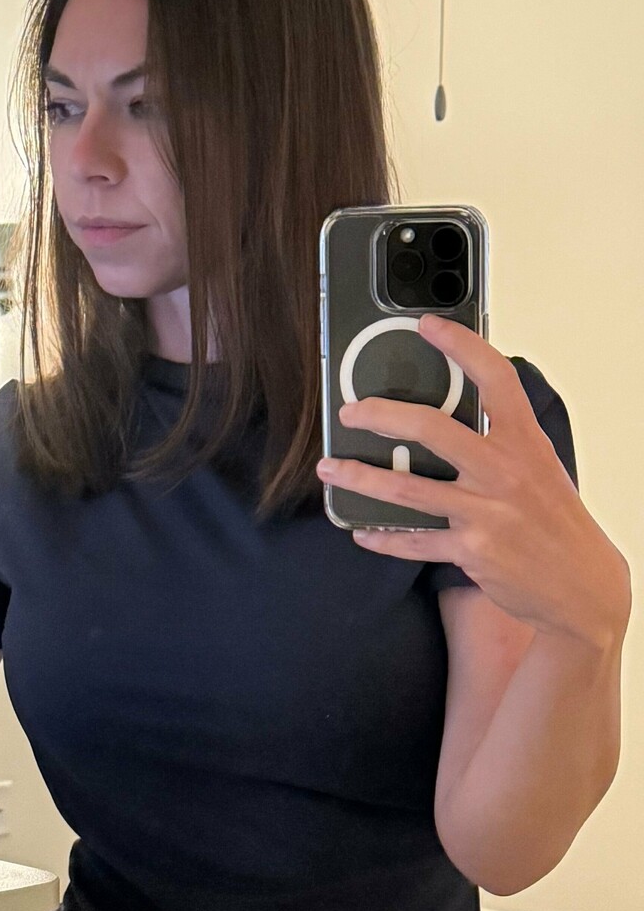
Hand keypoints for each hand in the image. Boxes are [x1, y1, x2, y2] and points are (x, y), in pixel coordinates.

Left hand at [316, 313, 630, 650]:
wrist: (581, 585)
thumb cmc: (554, 520)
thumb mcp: (539, 467)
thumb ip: (501, 440)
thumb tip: (449, 418)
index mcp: (525, 442)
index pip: (495, 379)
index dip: (461, 346)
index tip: (428, 325)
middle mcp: (504, 472)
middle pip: (432, 430)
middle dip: (381, 415)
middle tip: (351, 412)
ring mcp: (485, 513)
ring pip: (406, 489)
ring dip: (359, 477)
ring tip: (330, 467)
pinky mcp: (470, 550)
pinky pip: (413, 542)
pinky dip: (383, 536)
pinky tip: (361, 531)